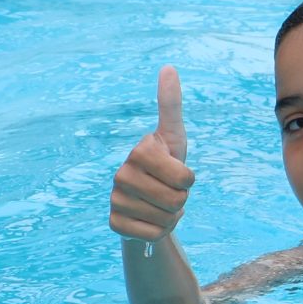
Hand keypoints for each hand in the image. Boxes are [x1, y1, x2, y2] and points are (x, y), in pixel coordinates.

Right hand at [109, 66, 194, 242]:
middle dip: (181, 201)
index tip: (175, 172)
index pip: (185, 178)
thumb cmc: (165, 165)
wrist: (147, 200)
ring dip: (170, 217)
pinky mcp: (114, 223)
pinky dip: (158, 232)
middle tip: (168, 192)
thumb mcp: (173, 137)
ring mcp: (115, 199)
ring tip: (159, 205)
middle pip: (177, 200)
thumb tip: (168, 67)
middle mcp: (121, 174)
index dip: (189, 181)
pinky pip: (152, 235)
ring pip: (166, 220)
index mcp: (139, 151)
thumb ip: (171, 105)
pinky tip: (148, 220)